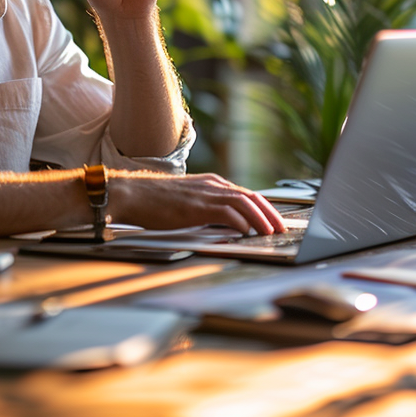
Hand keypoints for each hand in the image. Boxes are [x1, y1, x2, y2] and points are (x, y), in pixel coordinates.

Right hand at [111, 172, 287, 234]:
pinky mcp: (198, 206)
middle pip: (252, 197)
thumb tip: (226, 224)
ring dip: (261, 219)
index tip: (275, 220)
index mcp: (213, 183)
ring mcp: (206, 194)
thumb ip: (208, 208)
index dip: (265, 208)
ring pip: (245, 203)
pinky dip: (241, 222)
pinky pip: (228, 212)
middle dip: (270, 214)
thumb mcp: (189, 201)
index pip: (247, 194)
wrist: (133, 194)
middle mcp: (214, 185)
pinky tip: (248, 232)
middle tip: (282, 228)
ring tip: (271, 232)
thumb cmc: (155, 200)